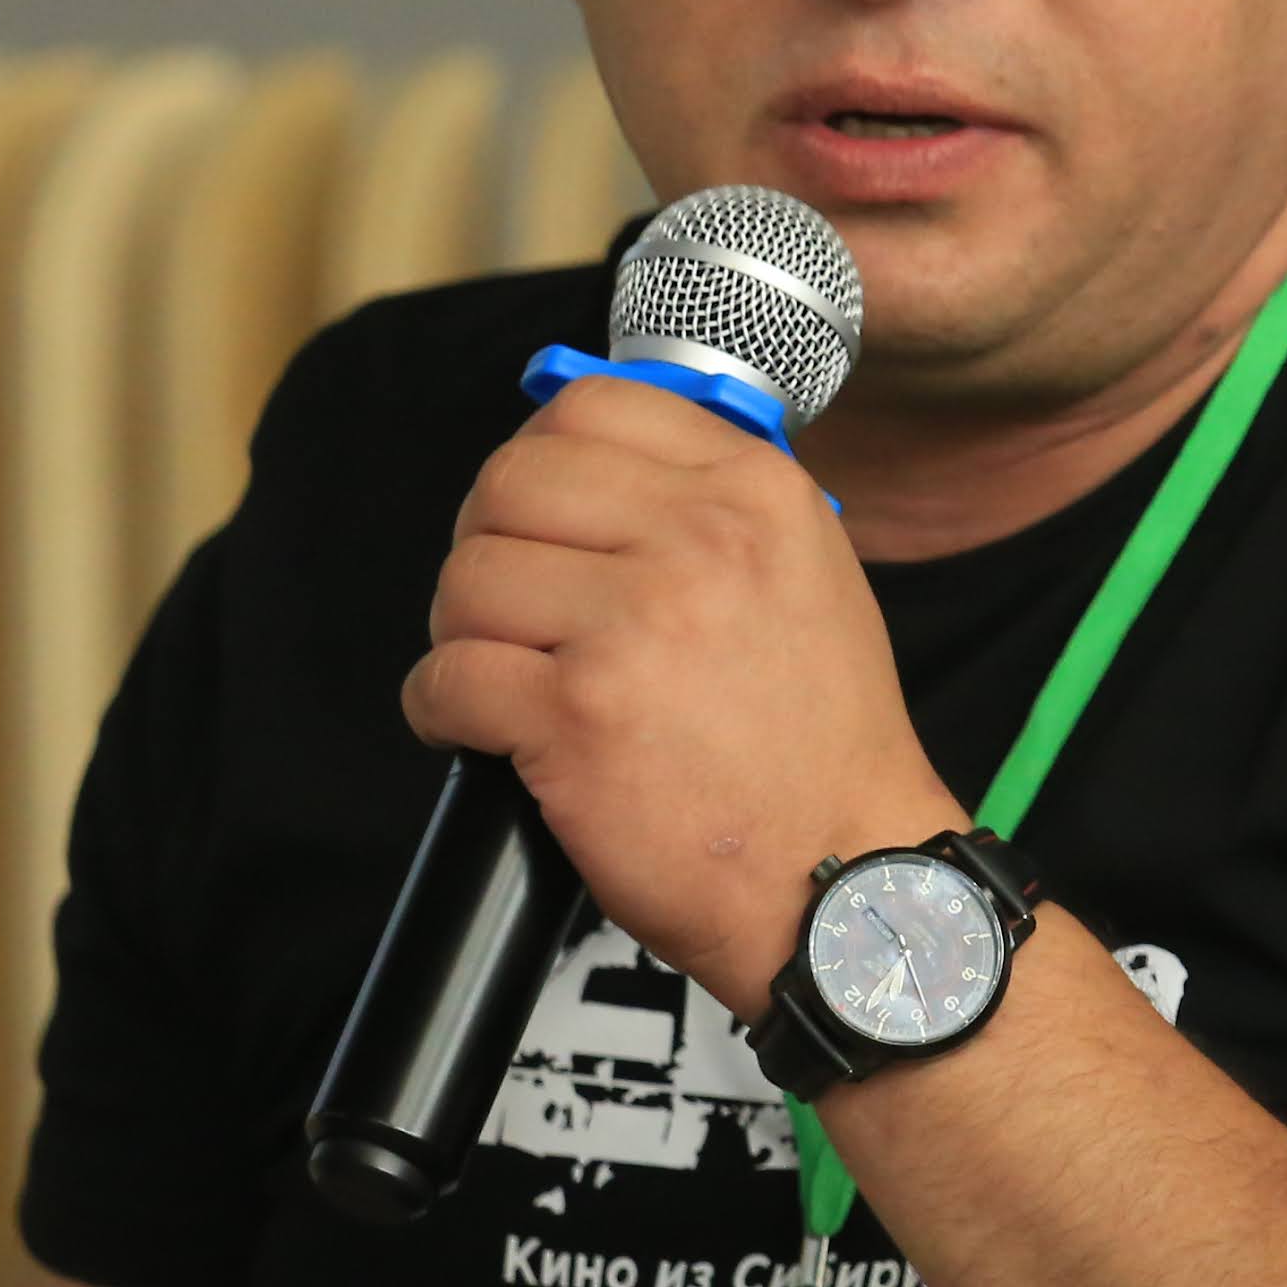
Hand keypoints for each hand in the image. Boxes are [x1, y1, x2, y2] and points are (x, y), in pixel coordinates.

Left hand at [403, 371, 966, 1017]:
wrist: (846, 878)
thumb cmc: (820, 746)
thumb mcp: (808, 574)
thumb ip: (712, 503)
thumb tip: (593, 462)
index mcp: (755, 493)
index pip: (591, 409)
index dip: (539, 459)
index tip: (536, 513)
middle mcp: (697, 541)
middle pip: (510, 483)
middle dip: (488, 544)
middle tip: (506, 604)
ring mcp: (633, 627)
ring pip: (469, 579)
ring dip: (463, 631)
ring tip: (501, 673)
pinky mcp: (575, 717)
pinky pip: (447, 677)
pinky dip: (440, 705)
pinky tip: (478, 728)